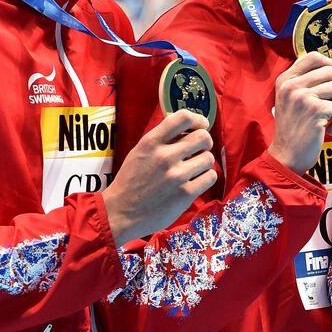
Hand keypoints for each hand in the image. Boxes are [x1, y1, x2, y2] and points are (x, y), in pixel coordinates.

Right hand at [103, 110, 216, 243]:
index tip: (200, 126)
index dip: (198, 120)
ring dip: (204, 163)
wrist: (120, 213)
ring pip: (209, 158)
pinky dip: (206, 178)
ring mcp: (176, 176)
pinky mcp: (186, 194)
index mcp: (151, 142)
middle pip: (203, 137)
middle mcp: (164, 156)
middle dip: (204, 142)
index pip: (183, 117)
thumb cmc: (131, 181)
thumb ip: (161, 139)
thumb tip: (188, 127)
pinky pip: (210, 177)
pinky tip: (196, 181)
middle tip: (198, 150)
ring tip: (193, 169)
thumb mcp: (139, 152)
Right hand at [268, 51, 331, 172]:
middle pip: (330, 72)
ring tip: (331, 118)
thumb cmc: (294, 129)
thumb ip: (306, 83)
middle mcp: (291, 85)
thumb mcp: (291, 100)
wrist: (286, 157)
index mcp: (285, 80)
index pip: (313, 56)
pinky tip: (330, 130)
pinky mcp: (315, 110)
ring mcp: (302, 97)